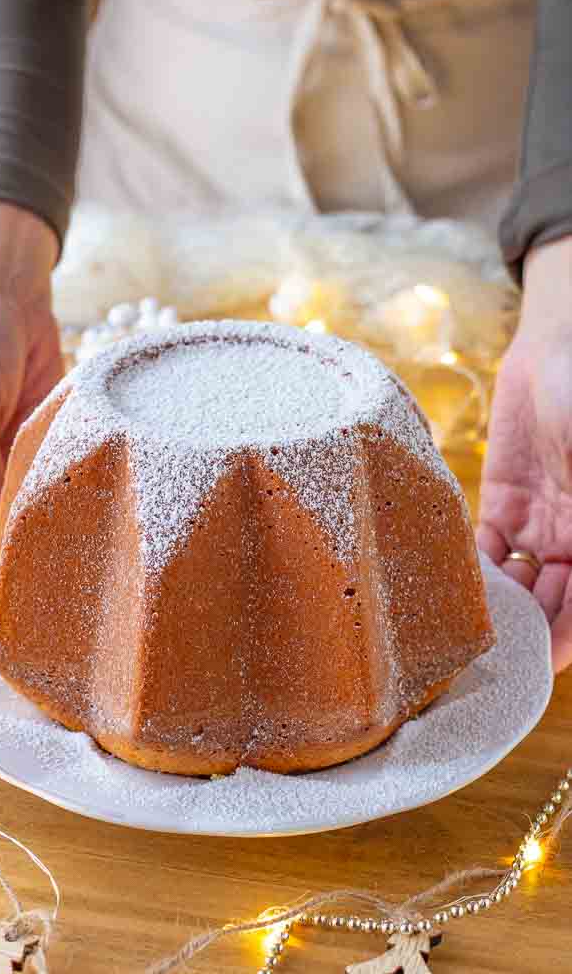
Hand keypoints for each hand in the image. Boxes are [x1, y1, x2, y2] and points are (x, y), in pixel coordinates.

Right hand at [0, 202, 61, 588]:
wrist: (7, 292)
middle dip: (4, 569)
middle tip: (37, 609)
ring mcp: (5, 461)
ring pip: (20, 517)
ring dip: (37, 544)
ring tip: (66, 584)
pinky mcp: (41, 446)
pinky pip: (50, 486)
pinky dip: (62, 509)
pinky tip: (85, 536)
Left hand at [478, 236, 571, 672]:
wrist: (561, 346)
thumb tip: (561, 565)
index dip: (565, 639)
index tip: (530, 667)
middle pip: (553, 605)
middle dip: (524, 632)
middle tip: (478, 658)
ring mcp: (543, 523)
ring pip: (519, 584)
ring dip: (496, 607)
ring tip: (459, 626)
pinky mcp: (507, 501)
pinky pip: (489, 548)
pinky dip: (474, 567)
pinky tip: (453, 581)